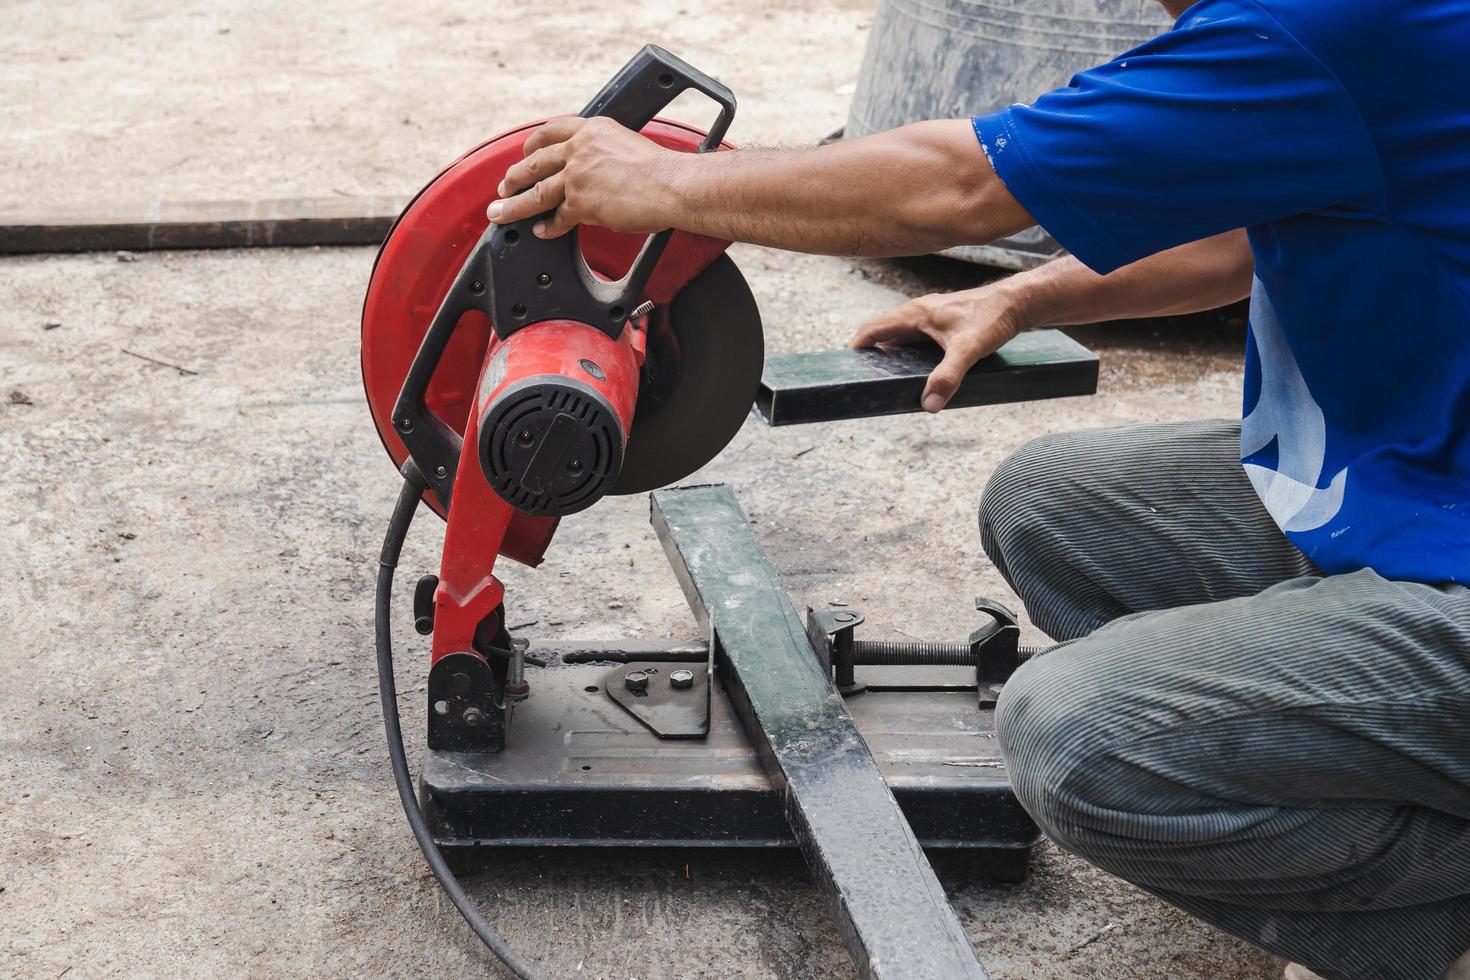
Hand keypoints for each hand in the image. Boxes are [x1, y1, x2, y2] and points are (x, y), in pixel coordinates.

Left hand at [486, 116, 683, 237]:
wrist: (673, 185)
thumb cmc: (662, 170)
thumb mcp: (627, 143)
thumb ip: (604, 151)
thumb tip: (597, 170)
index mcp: (592, 130)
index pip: (551, 131)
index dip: (531, 146)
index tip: (523, 155)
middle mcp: (580, 149)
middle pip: (534, 162)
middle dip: (513, 177)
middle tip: (503, 188)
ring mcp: (577, 175)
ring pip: (536, 192)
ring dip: (514, 205)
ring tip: (501, 213)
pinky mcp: (581, 202)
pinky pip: (558, 217)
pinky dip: (548, 227)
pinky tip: (541, 231)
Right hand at [850, 285, 1023, 412]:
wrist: (1017, 302)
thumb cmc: (992, 318)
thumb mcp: (968, 351)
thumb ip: (947, 377)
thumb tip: (928, 404)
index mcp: (914, 314)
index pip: (872, 328)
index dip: (857, 346)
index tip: (847, 366)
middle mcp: (918, 312)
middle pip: (883, 333)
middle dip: (872, 353)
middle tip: (865, 377)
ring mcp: (930, 316)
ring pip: (900, 335)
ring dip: (891, 353)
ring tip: (887, 376)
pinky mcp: (942, 322)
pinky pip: (916, 337)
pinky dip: (909, 352)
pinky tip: (918, 369)